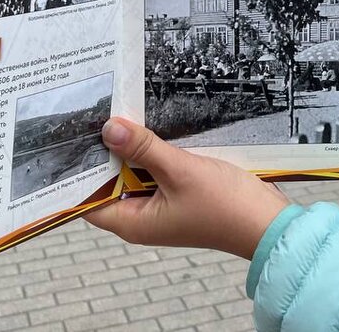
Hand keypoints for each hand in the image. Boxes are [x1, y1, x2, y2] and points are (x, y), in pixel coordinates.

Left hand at [85, 117, 288, 259]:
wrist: (267, 221)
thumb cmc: (224, 206)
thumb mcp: (179, 171)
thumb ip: (143, 149)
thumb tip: (109, 130)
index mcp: (133, 222)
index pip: (88, 200)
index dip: (78, 173)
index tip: (71, 140)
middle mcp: (142, 217)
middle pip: (111, 182)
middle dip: (106, 153)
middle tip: (95, 116)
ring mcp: (162, 206)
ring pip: (135, 174)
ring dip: (131, 150)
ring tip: (120, 115)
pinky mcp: (179, 194)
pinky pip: (156, 171)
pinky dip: (152, 153)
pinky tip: (151, 129)